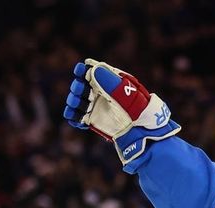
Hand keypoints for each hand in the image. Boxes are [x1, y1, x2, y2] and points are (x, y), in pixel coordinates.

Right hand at [63, 58, 180, 164]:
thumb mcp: (125, 93)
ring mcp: (95, 107)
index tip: (80, 71)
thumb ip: (109, 80)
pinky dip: (73, 117)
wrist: (141, 131)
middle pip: (79, 86)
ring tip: (78, 104)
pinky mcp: (92, 120)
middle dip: (77, 88)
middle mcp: (99, 93)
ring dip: (73, 102)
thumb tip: (91, 68)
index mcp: (107, 82)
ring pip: (76, 101)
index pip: (89, 72)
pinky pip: (76, 117)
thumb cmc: (137, 109)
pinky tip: (77, 118)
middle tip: (82, 92)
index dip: (83, 70)